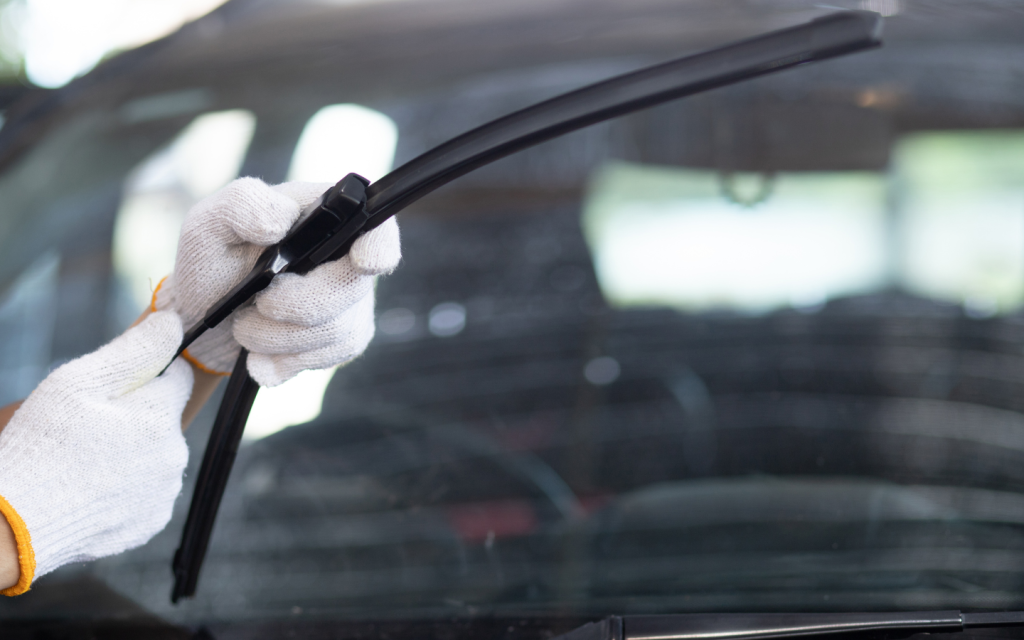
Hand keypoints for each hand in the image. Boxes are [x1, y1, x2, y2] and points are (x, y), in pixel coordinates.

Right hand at [0, 312, 190, 593]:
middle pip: (163, 419)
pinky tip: (89, 487)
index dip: (147, 372)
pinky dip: (124, 487)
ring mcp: (164, 492)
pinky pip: (144, 492)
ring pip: (154, 456)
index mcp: (162, 416)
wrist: (17, 526)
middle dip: (135, 415)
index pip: (177, 376)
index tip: (114, 383)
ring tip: (83, 460)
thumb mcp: (80, 382)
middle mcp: (175, 454)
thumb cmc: (43, 446)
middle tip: (86, 426)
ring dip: (131, 452)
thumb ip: (134, 349)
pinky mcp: (151, 523)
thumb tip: (173, 322)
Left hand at [154, 178, 400, 385]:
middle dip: (297, 305)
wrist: (203, 322)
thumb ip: (242, 205)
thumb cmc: (211, 263)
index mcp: (325, 216)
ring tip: (245, 327)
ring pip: (338, 330)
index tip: (364, 262)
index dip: (380, 245)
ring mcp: (351, 301)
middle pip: (352, 288)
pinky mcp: (343, 337)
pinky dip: (285, 360)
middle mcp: (348, 257)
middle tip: (257, 305)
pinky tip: (259, 355)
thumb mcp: (209, 224)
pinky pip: (330, 356)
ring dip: (279, 337)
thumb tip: (282, 219)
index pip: (376, 227)